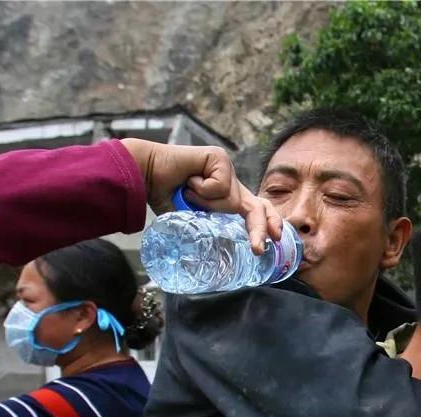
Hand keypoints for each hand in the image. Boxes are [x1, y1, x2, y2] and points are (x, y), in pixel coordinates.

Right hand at [119, 137, 282, 254]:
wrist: (146, 175)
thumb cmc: (164, 196)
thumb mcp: (191, 222)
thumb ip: (207, 230)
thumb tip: (218, 254)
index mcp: (227, 198)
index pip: (256, 210)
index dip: (268, 224)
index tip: (274, 242)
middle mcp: (230, 182)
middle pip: (257, 206)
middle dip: (261, 228)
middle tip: (259, 248)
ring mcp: (226, 169)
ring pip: (231, 200)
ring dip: (207, 204)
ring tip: (188, 193)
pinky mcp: (218, 158)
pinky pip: (219, 185)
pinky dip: (201, 189)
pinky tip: (188, 179)